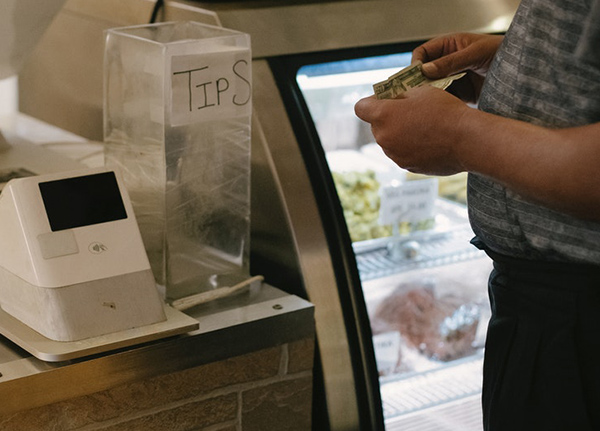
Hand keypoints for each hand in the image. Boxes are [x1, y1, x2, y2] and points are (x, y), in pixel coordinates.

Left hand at [354, 86, 470, 175]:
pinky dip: (410, 147)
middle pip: (376, 126)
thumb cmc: (444, 111)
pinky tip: (429, 140)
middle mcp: (383, 138)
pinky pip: (402, 153)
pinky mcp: (406, 166)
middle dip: (387, 118)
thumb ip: (399, 96)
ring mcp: (394, 155)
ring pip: (389, 140)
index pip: (361, 108)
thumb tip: (392, 100)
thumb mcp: (420, 91)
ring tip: (423, 127)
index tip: (387, 99)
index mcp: (382, 116)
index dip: (371, 102)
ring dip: (399, 133)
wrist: (466, 139)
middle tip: (409, 111)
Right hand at [412, 33, 503, 102]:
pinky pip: (445, 100)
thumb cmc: (502, 53)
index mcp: (449, 46)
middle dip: (419, 83)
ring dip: (429, 96)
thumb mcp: (476, 53)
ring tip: (428, 104)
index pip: (423, 53)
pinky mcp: (461, 96)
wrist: (523, 74)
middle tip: (416, 94)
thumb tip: (425, 70)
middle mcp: (448, 64)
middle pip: (424, 74)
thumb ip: (451, 61)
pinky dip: (441, 105)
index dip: (416, 63)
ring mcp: (454, 80)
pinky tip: (440, 110)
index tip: (415, 76)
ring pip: (432, 89)